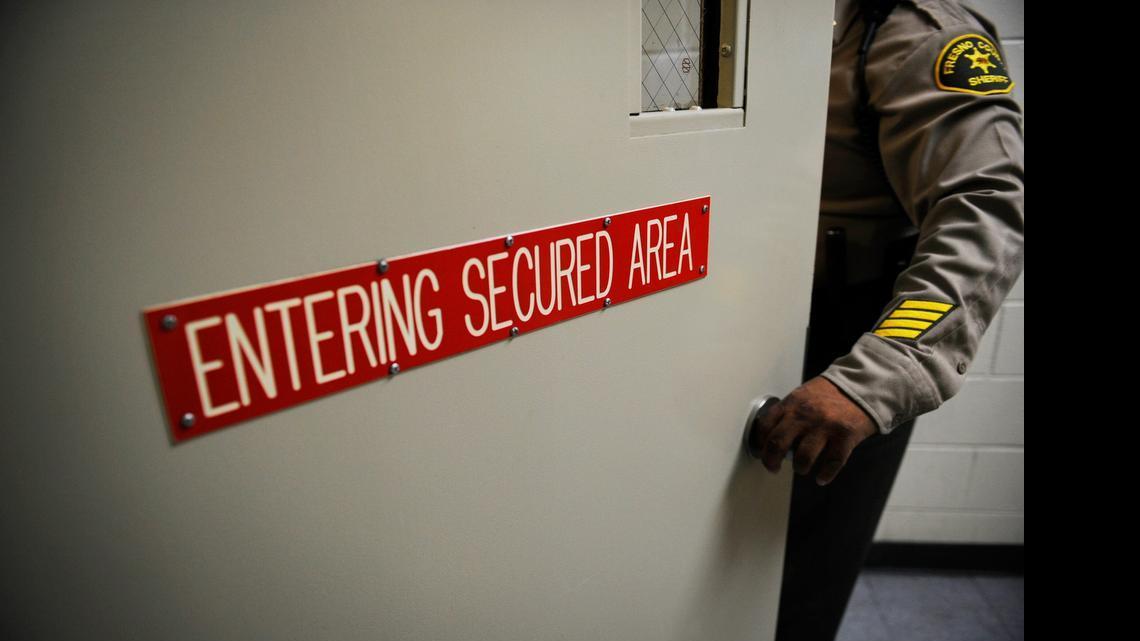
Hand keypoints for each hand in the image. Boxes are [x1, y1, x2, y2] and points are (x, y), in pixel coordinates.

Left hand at [751, 377, 877, 484]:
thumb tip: (770, 434)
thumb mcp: (804, 394)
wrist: (863, 387)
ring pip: (803, 458)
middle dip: (771, 461)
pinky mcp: (845, 436)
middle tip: (773, 468)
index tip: (762, 452)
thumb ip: (788, 411)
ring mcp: (825, 426)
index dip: (760, 443)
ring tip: (801, 468)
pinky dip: (825, 475)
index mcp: (792, 403)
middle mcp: (805, 414)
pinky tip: (821, 478)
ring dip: (799, 468)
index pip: (765, 426)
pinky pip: (831, 463)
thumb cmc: (830, 394)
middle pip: (778, 444)